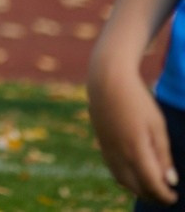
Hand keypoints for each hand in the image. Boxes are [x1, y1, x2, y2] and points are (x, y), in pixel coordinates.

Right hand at [90, 51, 177, 203]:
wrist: (107, 80)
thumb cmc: (137, 100)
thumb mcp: (157, 126)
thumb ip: (163, 155)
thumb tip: (170, 180)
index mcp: (135, 150)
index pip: (152, 184)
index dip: (164, 195)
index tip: (174, 196)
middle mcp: (118, 154)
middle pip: (136, 187)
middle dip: (152, 195)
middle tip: (165, 195)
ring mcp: (107, 149)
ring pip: (122, 181)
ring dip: (137, 189)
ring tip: (152, 187)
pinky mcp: (101, 143)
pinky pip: (113, 169)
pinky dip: (126, 178)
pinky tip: (135, 173)